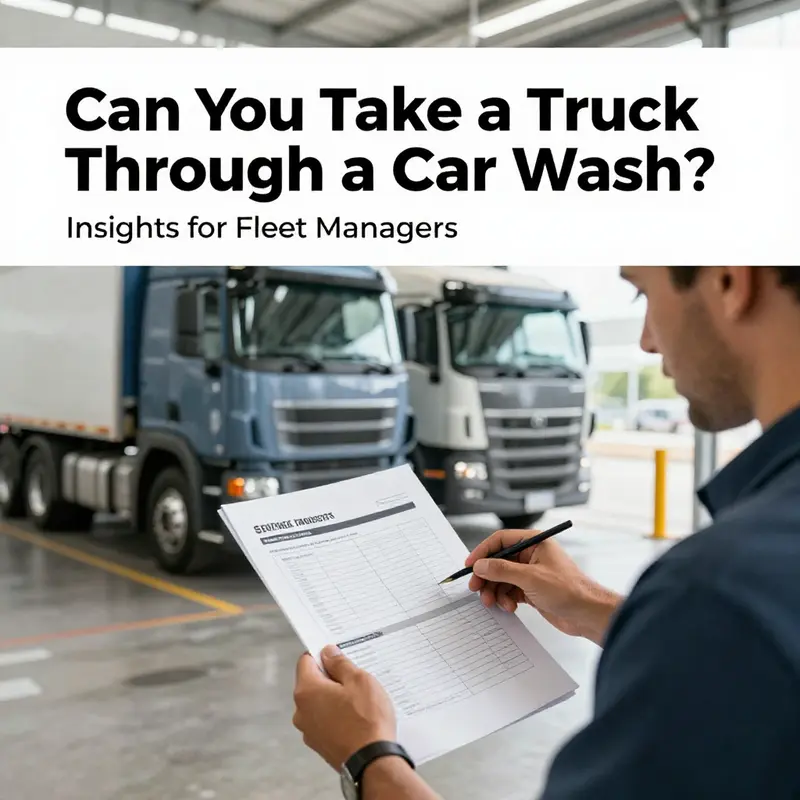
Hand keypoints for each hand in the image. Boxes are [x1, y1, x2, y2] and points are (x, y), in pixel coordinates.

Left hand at [293, 645, 396, 769]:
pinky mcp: (319, 745)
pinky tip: (356, 718)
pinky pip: (324, 721)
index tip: (338, 656)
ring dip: (334, 698)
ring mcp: (309, 730)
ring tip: (359, 702)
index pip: (306, 661)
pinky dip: (336, 716)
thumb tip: (328, 652)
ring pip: (319, 703)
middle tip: (354, 679)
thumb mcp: (359, 680)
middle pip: (311, 682)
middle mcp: (301, 711)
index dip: (322, 655)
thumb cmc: (367, 719)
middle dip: (330, 678)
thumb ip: (340, 663)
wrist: (372, 762)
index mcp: (307, 691)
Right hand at [465, 529, 621, 643]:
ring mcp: (531, 573)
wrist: (588, 614)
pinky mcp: (531, 589)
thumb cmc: (570, 590)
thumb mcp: (531, 578)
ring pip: (502, 578)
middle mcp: (532, 555)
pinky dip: (505, 598)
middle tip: (476, 587)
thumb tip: (481, 565)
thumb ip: (502, 570)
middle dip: (487, 575)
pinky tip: (509, 606)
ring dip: (495, 590)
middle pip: (499, 560)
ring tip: (492, 602)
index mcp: (535, 543)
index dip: (483, 551)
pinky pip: (509, 590)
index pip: (501, 540)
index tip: (471, 564)